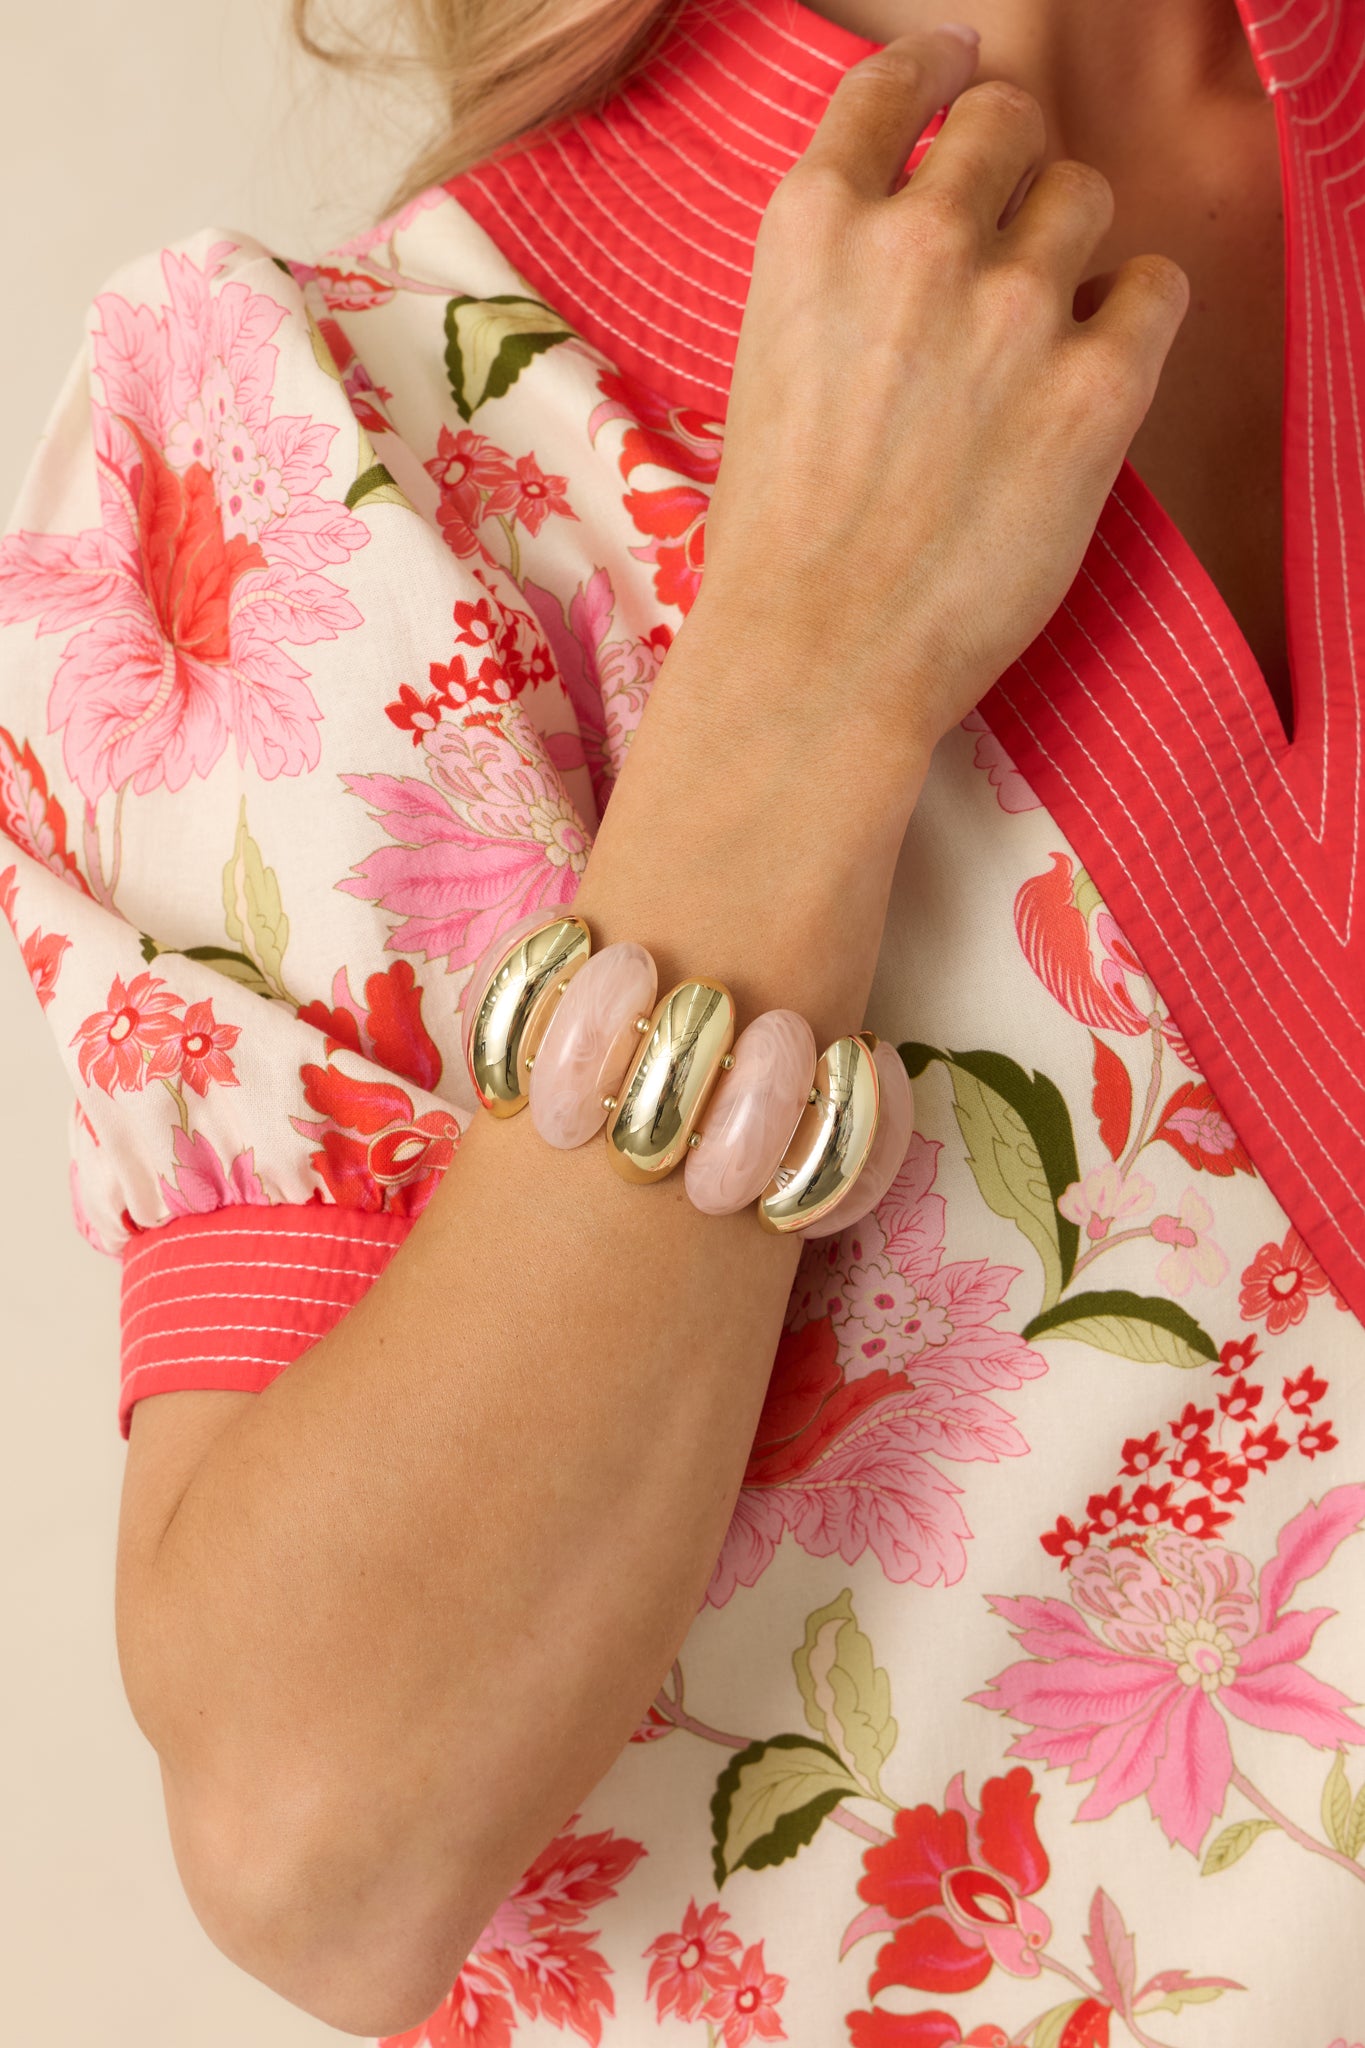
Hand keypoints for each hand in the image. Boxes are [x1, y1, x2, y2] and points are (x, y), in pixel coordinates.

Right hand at [694, 24, 1189, 771]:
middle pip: (1010, 125)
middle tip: (1008, 233)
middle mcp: (918, 240)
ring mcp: (1014, 308)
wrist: (820, 658)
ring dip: (1070, 251)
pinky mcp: (1097, 386)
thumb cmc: (780, 539)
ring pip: (1085, 200)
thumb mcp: (768, 363)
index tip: (964, 70)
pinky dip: (1130, 321)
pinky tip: (1087, 377)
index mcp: (815, 226)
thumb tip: (919, 226)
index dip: (943, 70)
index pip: (897, 84)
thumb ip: (841, 273)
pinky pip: (1155, 290)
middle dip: (1012, 167)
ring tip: (1035, 338)